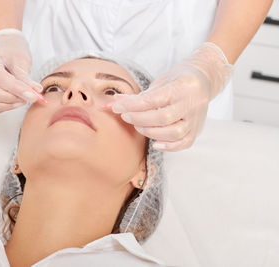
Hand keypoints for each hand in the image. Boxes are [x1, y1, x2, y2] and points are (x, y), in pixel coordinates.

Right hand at [0, 29, 42, 115]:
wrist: (2, 50)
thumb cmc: (11, 52)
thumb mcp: (21, 60)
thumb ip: (25, 78)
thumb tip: (35, 92)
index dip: (16, 89)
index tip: (32, 96)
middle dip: (9, 99)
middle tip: (25, 98)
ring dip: (4, 106)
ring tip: (19, 101)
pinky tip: (8, 103)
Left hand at [111, 42, 232, 151]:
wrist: (205, 79)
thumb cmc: (178, 79)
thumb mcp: (160, 81)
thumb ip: (140, 95)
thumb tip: (115, 102)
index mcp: (182, 87)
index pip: (152, 100)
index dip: (131, 106)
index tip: (116, 107)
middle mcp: (192, 103)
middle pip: (162, 118)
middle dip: (139, 119)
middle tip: (126, 116)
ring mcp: (197, 118)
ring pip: (173, 133)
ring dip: (150, 132)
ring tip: (139, 125)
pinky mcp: (198, 129)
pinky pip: (184, 143)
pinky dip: (168, 146)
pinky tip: (155, 142)